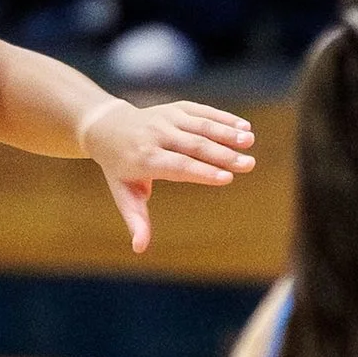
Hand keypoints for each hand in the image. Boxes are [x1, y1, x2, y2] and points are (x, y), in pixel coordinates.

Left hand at [78, 98, 256, 252]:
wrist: (107, 128)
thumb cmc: (120, 169)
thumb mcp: (124, 195)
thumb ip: (136, 220)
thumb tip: (139, 249)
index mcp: (144, 159)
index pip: (178, 166)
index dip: (202, 172)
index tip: (226, 178)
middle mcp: (156, 135)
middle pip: (194, 145)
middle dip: (223, 154)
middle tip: (249, 164)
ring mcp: (166, 118)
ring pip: (201, 125)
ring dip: (227, 133)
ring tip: (249, 141)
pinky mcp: (176, 108)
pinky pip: (202, 112)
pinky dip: (223, 118)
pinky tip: (245, 127)